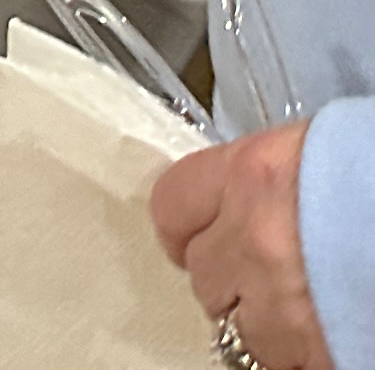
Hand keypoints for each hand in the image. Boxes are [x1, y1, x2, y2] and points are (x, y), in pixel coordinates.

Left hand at [154, 123, 327, 369]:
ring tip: (304, 312)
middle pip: (203, 276)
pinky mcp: (323, 359)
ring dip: (263, 327)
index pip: (173, 204)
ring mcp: (286, 311)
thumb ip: (271, 179)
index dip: (187, 224)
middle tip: (265, 277)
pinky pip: (285, 368)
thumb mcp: (322, 153)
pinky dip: (299, 358)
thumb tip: (254, 196)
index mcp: (253, 175)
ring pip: (239, 333)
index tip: (196, 235)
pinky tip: (326, 341)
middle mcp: (254, 243)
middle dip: (229, 279)